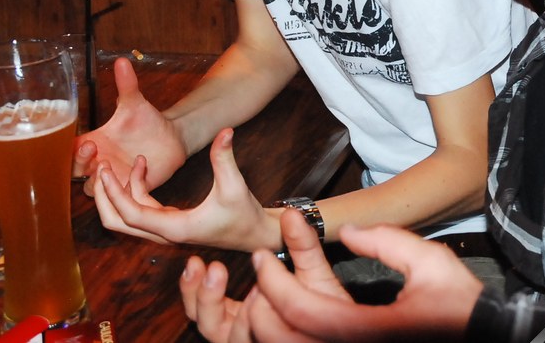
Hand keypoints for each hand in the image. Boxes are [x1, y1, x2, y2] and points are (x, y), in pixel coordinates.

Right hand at [72, 57, 185, 194]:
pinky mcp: (130, 188)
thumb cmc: (147, 121)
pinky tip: (141, 166)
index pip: (67, 151)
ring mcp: (112, 177)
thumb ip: (127, 85)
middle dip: (79, 164)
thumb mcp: (136, 103)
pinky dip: (126, 186)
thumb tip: (122, 60)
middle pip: (73, 172)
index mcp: (92, 142)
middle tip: (94, 151)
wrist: (171, 138)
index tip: (88, 142)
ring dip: (98, 180)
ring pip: (93, 189)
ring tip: (109, 165)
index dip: (70, 151)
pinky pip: (119, 196)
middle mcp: (98, 161)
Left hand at [95, 128, 280, 250]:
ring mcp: (165, 229)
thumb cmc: (244, 215)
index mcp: (175, 227)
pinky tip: (142, 166)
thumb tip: (225, 131)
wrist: (253, 235)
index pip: (132, 215)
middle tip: (100, 170)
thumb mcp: (234, 186)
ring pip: (126, 217)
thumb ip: (225, 158)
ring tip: (119, 163)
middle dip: (105, 198)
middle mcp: (165, 232)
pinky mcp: (169, 222)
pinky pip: (140, 209)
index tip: (106, 172)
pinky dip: (134, 190)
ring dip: (119, 192)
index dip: (115, 194)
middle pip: (118, 223)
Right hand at [182, 210, 350, 342]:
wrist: (351, 326)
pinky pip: (244, 341)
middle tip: (206, 269)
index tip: (196, 262)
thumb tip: (290, 214)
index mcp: (247, 309)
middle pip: (205, 323)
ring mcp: (254, 339)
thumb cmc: (328, 303)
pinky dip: (247, 323)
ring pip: (219, 335)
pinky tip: (255, 300)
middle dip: (199, 296)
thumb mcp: (314, 269)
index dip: (194, 286)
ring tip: (233, 281)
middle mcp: (245, 329)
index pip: (206, 304)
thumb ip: (301, 244)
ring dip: (220, 308)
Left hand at [249, 220, 482, 341]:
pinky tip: (295, 314)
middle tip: (261, 276)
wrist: (485, 337)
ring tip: (271, 294)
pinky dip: (290, 336)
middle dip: (260, 307)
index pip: (301, 310)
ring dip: (271, 325)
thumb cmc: (461, 306)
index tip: (262, 256)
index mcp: (365, 331)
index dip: (274, 282)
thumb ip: (387, 241)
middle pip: (282, 340)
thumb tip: (351, 230)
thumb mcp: (429, 262)